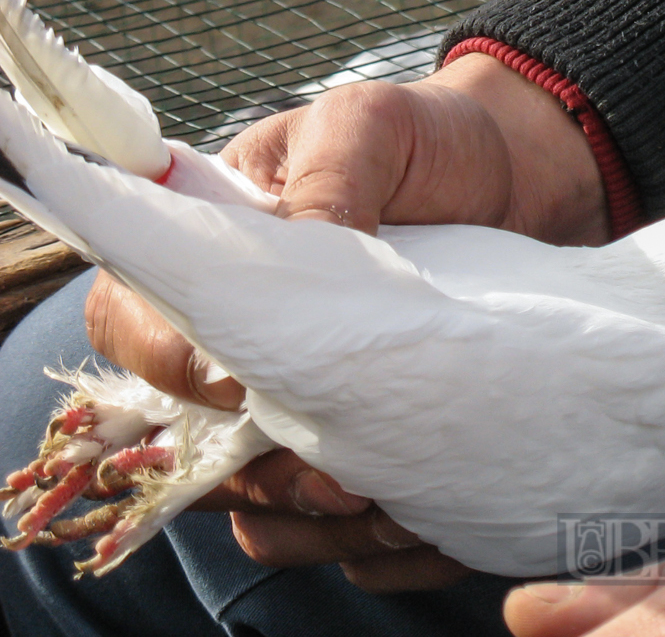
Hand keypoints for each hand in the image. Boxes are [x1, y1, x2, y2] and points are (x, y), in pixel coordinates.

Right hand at [83, 52, 609, 590]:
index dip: (173, 369)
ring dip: (310, 518)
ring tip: (384, 502)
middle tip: (335, 473)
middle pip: (190, 439)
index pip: (134, 324)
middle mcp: (250, 337)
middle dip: (253, 470)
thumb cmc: (432, 141)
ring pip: (261, 500)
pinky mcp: (375, 435)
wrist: (528, 177)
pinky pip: (341, 521)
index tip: (250, 387)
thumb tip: (293, 259)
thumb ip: (325, 177)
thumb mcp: (371, 126)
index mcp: (218, 254)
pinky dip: (370, 540)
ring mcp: (312, 394)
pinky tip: (417, 518)